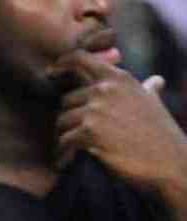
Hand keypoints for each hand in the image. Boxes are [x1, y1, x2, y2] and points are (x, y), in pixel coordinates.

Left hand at [51, 50, 186, 192]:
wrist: (168, 162)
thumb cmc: (160, 134)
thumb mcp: (153, 103)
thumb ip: (146, 89)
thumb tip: (155, 81)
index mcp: (118, 78)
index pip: (80, 58)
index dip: (62, 63)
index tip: (51, 73)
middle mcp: (104, 90)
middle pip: (66, 100)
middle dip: (71, 118)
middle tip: (80, 135)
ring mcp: (95, 110)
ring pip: (62, 121)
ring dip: (67, 136)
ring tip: (77, 149)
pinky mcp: (88, 132)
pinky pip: (64, 140)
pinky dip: (65, 153)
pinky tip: (70, 161)